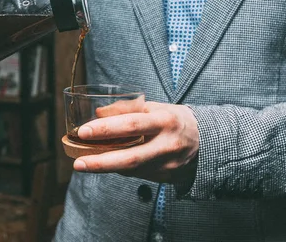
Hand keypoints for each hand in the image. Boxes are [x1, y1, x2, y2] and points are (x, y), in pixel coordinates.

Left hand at [73, 100, 199, 183]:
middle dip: (101, 162)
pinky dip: (120, 169)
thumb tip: (98, 114)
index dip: (106, 129)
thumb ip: (127, 110)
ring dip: (106, 168)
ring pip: (132, 170)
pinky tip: (108, 164)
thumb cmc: (175, 120)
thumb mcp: (155, 107)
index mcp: (165, 121)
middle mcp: (167, 144)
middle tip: (78, 163)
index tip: (84, 131)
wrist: (207, 142)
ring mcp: (167, 164)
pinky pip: (137, 174)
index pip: (131, 125)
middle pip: (130, 158)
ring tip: (84, 163)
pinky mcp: (165, 178)